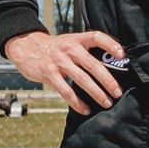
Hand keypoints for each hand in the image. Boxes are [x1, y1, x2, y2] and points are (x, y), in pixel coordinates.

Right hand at [3, 29, 125, 113]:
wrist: (26, 47)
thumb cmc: (55, 48)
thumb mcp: (70, 42)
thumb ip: (85, 50)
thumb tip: (110, 66)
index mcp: (77, 40)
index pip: (96, 37)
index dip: (110, 44)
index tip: (122, 55)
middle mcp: (69, 49)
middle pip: (93, 65)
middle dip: (108, 80)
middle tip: (118, 92)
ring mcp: (59, 62)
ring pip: (82, 80)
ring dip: (96, 93)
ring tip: (106, 103)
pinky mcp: (49, 74)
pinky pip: (66, 91)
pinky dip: (77, 103)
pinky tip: (85, 110)